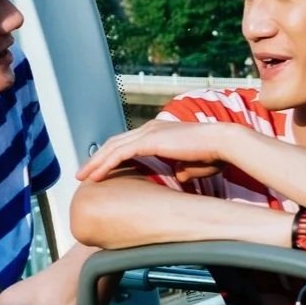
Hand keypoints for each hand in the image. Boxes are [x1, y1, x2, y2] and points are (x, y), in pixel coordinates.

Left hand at [76, 121, 246, 183]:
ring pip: (112, 147)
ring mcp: (148, 132)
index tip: (101, 168)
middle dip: (97, 158)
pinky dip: (105, 164)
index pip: (127, 142)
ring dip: (95, 162)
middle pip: (114, 143)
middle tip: (83, 172)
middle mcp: (149, 128)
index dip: (112, 155)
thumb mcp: (189, 164)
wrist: (222, 144)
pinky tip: (95, 175)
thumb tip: (176, 176)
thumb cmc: (212, 155)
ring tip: (83, 176)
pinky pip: (120, 153)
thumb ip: (179, 169)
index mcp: (158, 131)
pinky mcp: (149, 140)